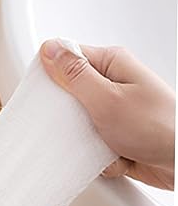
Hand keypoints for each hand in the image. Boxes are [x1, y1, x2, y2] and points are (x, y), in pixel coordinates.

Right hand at [40, 39, 174, 189]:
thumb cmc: (157, 127)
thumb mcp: (106, 99)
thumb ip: (75, 75)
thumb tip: (51, 50)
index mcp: (111, 65)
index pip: (67, 59)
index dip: (52, 77)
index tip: (48, 94)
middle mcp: (112, 85)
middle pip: (69, 95)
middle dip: (69, 116)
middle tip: (79, 123)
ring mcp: (113, 112)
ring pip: (77, 125)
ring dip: (85, 140)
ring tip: (102, 142)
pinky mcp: (114, 135)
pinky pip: (89, 144)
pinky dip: (98, 155)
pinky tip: (113, 154)